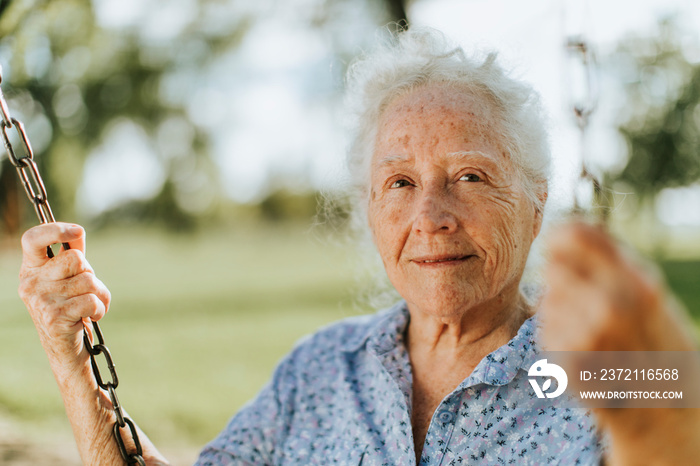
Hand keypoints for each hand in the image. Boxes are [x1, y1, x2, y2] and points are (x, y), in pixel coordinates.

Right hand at [18, 222, 110, 375]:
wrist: (66, 348)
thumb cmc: (70, 309)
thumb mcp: (66, 280)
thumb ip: (69, 256)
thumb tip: (77, 232)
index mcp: (30, 270)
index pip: (32, 239)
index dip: (55, 229)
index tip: (77, 232)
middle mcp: (30, 283)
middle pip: (76, 259)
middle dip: (91, 274)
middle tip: (86, 291)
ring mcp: (41, 300)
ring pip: (88, 280)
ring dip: (100, 294)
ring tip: (91, 306)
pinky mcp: (55, 317)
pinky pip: (92, 300)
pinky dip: (100, 309)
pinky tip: (91, 317)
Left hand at [540, 221, 695, 352]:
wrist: (666, 403)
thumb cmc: (657, 335)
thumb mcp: (649, 288)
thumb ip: (610, 256)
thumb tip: (567, 226)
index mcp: (636, 283)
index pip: (573, 237)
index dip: (560, 236)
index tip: (560, 242)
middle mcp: (609, 308)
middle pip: (552, 266)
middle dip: (565, 276)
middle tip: (590, 296)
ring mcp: (586, 338)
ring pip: (548, 298)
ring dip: (564, 308)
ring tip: (593, 328)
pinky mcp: (566, 363)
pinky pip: (546, 327)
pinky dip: (561, 334)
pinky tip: (587, 348)